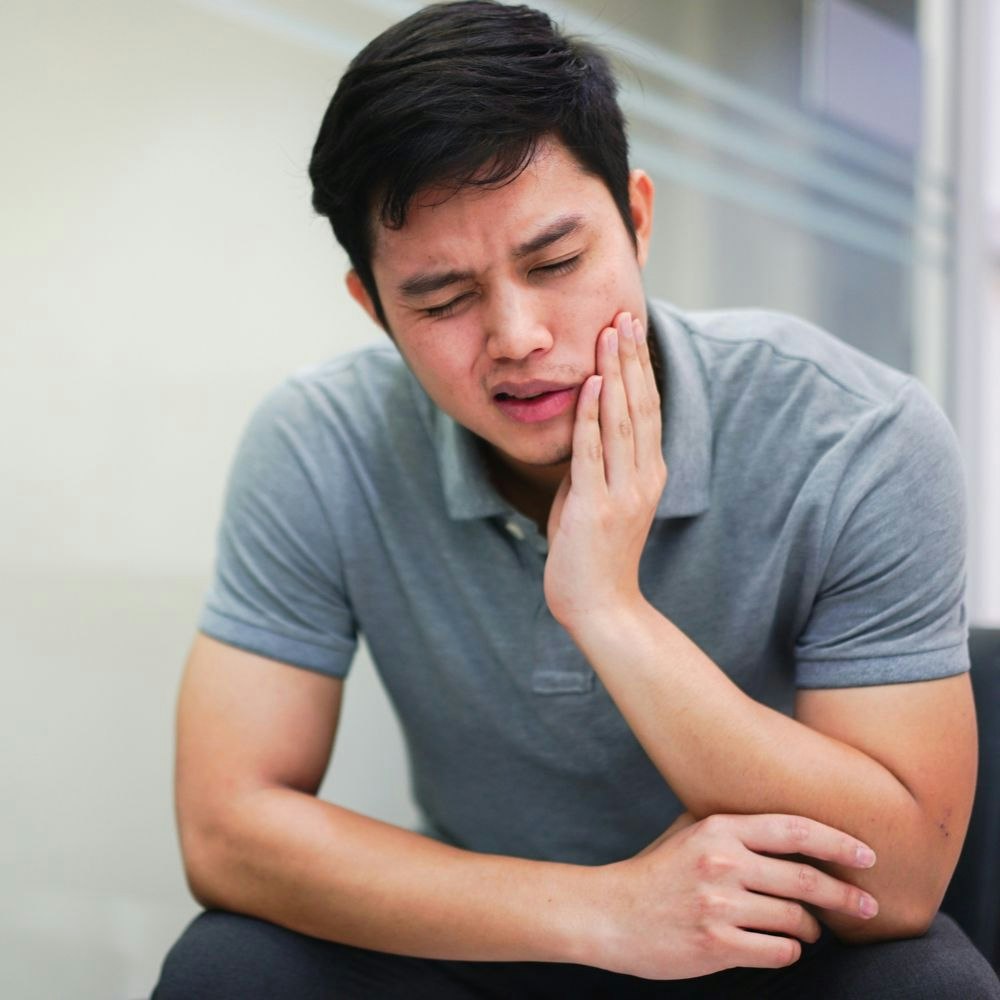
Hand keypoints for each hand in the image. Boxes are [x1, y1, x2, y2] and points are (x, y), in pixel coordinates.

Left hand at [544, 311, 665, 627]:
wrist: (600, 609)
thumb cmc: (591, 557)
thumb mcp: (594, 501)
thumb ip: (591, 466)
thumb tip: (579, 428)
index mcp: (648, 475)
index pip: (647, 410)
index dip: (640, 368)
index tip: (632, 330)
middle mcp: (643, 479)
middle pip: (641, 406)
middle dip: (631, 357)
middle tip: (627, 313)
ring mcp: (622, 494)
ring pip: (623, 421)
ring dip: (616, 374)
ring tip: (612, 333)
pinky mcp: (597, 508)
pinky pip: (594, 453)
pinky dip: (593, 417)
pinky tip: (593, 384)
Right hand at [589, 813, 878, 980]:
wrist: (610, 913)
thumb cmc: (656, 872)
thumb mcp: (689, 833)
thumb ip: (732, 824)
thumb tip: (788, 820)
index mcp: (719, 829)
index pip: (794, 829)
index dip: (838, 842)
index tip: (869, 855)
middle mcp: (721, 862)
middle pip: (805, 879)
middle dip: (845, 895)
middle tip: (868, 905)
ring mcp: (718, 905)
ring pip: (795, 920)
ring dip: (812, 928)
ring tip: (810, 929)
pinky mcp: (715, 944)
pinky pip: (778, 951)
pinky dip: (789, 950)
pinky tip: (781, 945)